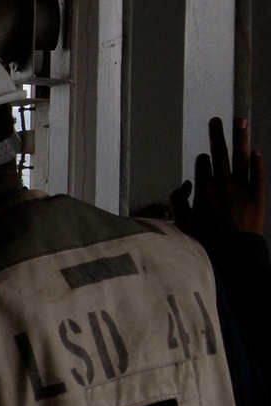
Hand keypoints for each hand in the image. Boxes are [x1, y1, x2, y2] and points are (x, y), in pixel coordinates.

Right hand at [171, 117, 264, 237]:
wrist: (231, 254)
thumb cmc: (204, 240)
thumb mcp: (183, 222)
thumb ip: (178, 200)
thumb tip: (185, 183)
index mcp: (203, 190)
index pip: (203, 164)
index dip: (203, 160)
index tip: (204, 159)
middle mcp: (222, 184)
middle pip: (220, 154)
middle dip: (217, 135)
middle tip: (217, 120)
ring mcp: (241, 188)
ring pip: (240, 157)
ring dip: (240, 138)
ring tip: (240, 121)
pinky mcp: (257, 195)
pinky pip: (258, 174)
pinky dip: (257, 162)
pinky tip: (256, 151)